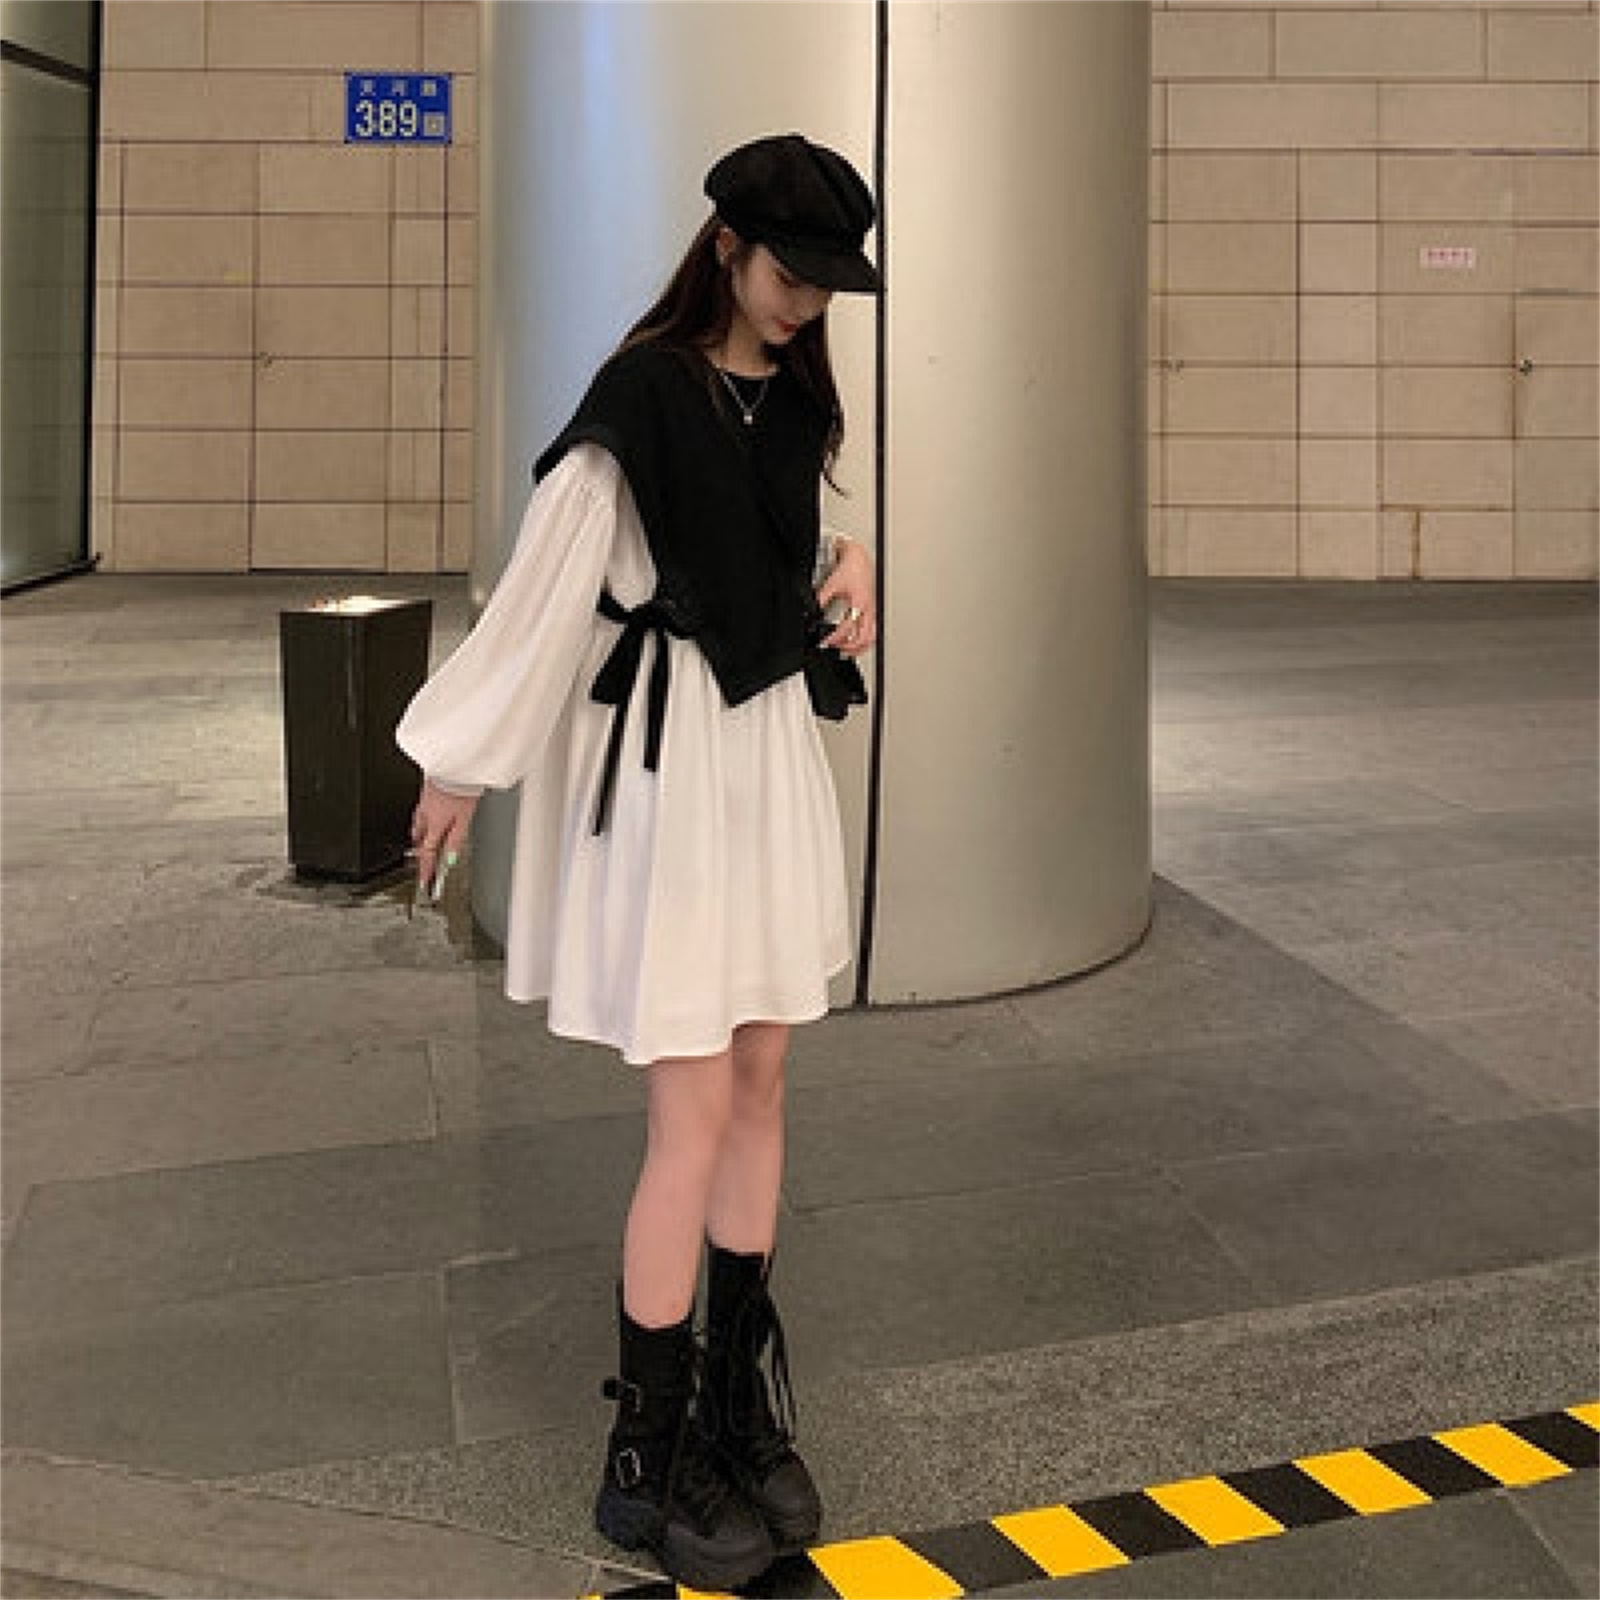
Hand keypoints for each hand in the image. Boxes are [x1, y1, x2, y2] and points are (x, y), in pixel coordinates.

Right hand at [410, 780, 478, 894]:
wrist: (456, 764)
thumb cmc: (462, 789)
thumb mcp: (464, 820)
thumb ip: (456, 840)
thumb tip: (450, 859)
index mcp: (435, 824)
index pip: (427, 853)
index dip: (426, 869)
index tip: (424, 880)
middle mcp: (426, 814)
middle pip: (419, 838)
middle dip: (419, 851)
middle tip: (422, 862)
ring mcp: (424, 801)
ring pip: (417, 822)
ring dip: (417, 834)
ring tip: (419, 841)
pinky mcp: (425, 789)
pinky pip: (419, 808)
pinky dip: (420, 817)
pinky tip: (426, 814)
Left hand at [816, 538, 877, 655]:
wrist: (861, 557)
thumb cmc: (852, 566)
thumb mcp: (833, 583)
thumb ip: (822, 598)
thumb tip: (812, 611)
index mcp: (859, 603)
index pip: (848, 627)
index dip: (835, 637)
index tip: (825, 642)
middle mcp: (868, 609)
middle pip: (863, 637)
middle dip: (849, 647)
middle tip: (835, 649)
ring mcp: (872, 610)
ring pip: (871, 637)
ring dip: (859, 646)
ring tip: (846, 650)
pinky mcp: (872, 610)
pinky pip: (872, 630)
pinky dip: (864, 639)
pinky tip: (855, 641)